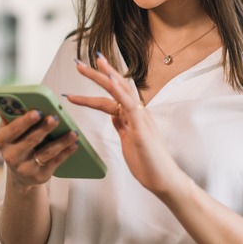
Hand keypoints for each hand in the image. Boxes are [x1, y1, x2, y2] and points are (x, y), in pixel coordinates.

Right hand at [0, 110, 78, 188]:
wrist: (20, 173)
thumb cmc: (17, 143)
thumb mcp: (10, 131)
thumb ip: (11, 116)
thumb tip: (10, 98)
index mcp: (2, 140)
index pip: (13, 129)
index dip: (25, 121)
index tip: (38, 111)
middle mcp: (11, 156)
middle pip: (30, 140)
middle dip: (44, 128)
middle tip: (55, 118)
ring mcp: (25, 168)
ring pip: (46, 152)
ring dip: (61, 142)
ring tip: (73, 132)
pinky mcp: (39, 176)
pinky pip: (55, 162)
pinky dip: (66, 152)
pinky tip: (74, 144)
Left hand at [67, 53, 181, 195]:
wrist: (163, 180)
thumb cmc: (148, 162)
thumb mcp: (129, 140)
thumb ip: (122, 126)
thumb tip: (113, 115)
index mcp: (132, 115)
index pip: (111, 94)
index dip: (97, 83)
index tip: (84, 70)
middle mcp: (137, 112)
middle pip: (115, 87)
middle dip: (97, 74)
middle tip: (78, 63)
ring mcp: (140, 118)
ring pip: (122, 91)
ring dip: (105, 76)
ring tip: (92, 64)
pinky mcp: (141, 128)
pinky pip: (129, 105)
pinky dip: (119, 91)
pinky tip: (110, 81)